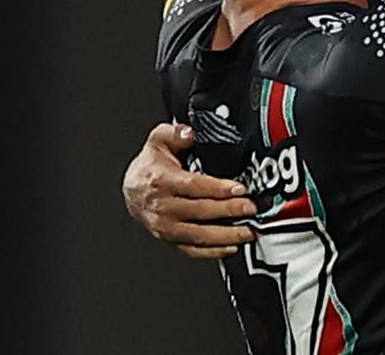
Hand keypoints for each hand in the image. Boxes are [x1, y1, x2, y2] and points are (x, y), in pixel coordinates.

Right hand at [122, 123, 256, 258]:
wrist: (133, 190)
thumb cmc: (151, 166)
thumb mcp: (159, 140)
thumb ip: (175, 133)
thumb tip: (189, 133)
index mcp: (161, 181)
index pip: (194, 186)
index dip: (219, 189)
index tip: (241, 189)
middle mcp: (162, 207)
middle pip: (201, 211)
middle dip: (230, 211)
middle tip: (252, 209)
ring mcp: (165, 227)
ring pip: (198, 236)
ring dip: (226, 236)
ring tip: (249, 232)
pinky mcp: (169, 241)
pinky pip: (192, 250)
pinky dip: (213, 252)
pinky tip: (231, 247)